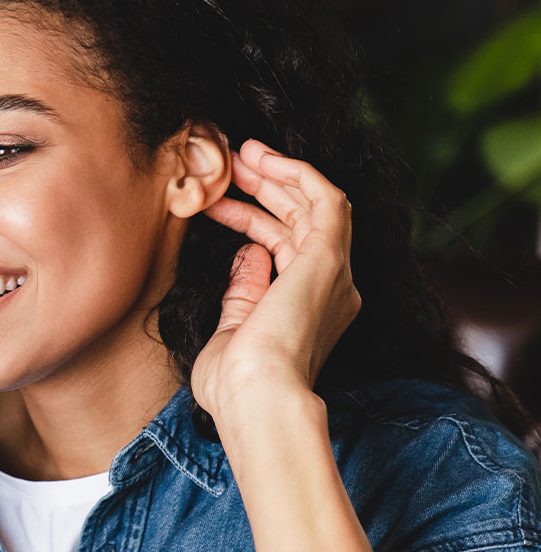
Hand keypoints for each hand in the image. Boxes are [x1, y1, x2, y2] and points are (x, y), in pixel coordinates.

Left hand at [190, 139, 360, 432]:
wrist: (255, 398)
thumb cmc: (236, 385)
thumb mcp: (233, 331)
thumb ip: (244, 293)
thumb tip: (248, 255)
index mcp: (309, 310)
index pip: (284, 249)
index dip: (251, 219)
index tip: (217, 203)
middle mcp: (331, 290)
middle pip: (301, 222)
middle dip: (265, 189)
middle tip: (229, 164)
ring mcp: (333, 274)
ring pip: (315, 204)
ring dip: (279, 174)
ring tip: (241, 153)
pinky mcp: (329, 258)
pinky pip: (326, 198)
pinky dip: (298, 173)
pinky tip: (264, 159)